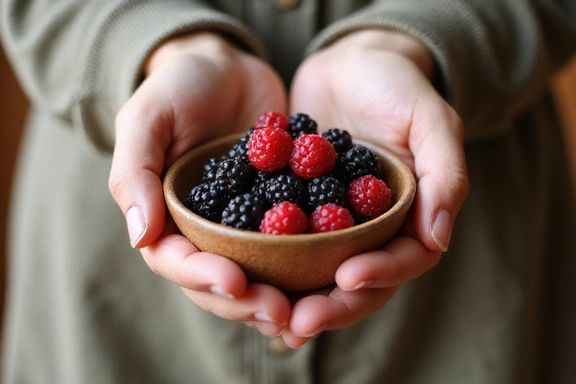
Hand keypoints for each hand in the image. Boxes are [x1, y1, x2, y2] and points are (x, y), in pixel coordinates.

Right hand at [109, 32, 291, 335]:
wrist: (228, 67)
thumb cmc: (178, 87)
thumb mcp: (146, 119)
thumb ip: (134, 174)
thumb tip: (139, 238)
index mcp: (166, 219)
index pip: (177, 262)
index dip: (204, 278)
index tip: (235, 282)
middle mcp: (205, 232)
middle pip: (220, 283)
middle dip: (248, 302)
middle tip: (282, 312)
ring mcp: (244, 227)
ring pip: (259, 275)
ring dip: (282, 297)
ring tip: (310, 311)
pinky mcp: (281, 214)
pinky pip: (294, 244)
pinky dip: (311, 265)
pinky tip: (336, 277)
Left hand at [282, 29, 468, 346]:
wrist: (350, 63)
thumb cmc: (397, 85)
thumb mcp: (430, 119)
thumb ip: (444, 174)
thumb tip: (439, 239)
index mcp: (409, 216)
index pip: (403, 260)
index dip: (379, 275)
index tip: (348, 279)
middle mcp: (371, 228)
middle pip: (356, 281)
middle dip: (330, 305)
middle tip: (298, 322)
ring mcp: (332, 223)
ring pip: (317, 272)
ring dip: (295, 297)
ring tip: (268, 314)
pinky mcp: (296, 209)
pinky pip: (282, 241)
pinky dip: (268, 262)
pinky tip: (243, 279)